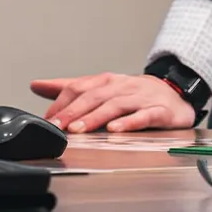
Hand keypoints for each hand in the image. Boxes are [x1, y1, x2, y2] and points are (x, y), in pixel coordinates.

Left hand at [30, 72, 196, 132]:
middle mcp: (121, 87)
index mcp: (106, 81)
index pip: (79, 88)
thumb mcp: (100, 88)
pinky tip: (115, 130)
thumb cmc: (133, 93)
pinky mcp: (159, 111)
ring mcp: (140, 98)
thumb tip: (36, 85)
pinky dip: (128, 123)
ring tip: (78, 129)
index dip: (62, 103)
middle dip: (73, 112)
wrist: (174, 93)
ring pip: (115, 106)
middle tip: (57, 126)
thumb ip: (69, 88)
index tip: (48, 119)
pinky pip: (143, 116)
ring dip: (95, 117)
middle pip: (94, 97)